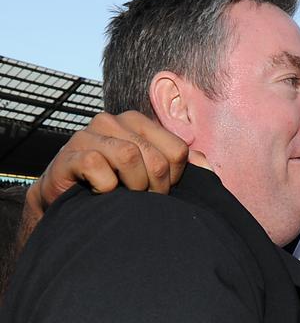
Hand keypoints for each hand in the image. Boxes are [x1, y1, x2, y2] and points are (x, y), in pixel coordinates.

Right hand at [24, 109, 193, 215]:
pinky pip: (97, 165)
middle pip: (156, 159)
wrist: (68, 200)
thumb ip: (179, 166)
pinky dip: (105, 187)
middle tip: (143, 200)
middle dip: (155, 188)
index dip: (175, 179)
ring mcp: (89, 134)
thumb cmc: (115, 187)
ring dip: (132, 187)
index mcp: (138, 123)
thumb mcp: (149, 175)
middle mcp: (114, 122)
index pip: (178, 150)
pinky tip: (102, 193)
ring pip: (129, 156)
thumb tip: (207, 167)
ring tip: (125, 196)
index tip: (161, 191)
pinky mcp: (70, 153)